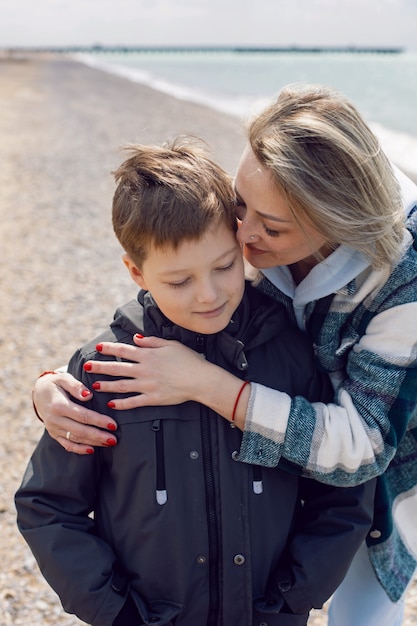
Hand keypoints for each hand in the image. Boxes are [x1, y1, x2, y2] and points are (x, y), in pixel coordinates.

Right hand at [33, 372, 117, 453]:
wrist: (39, 392)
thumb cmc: (56, 383)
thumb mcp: (64, 378)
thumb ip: (76, 386)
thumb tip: (88, 395)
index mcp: (58, 405)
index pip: (82, 415)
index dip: (98, 421)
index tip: (113, 424)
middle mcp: (54, 419)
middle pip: (80, 430)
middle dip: (98, 436)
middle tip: (114, 439)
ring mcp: (53, 428)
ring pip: (75, 439)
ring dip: (93, 442)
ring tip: (109, 443)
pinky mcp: (54, 434)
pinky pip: (66, 444)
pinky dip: (79, 449)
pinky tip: (92, 450)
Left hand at [87, 336, 248, 428]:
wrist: (200, 379)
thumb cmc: (189, 360)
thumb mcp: (171, 345)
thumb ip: (151, 341)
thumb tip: (136, 338)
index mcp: (148, 355)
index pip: (124, 350)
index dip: (110, 349)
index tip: (98, 347)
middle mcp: (144, 370)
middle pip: (117, 368)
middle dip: (100, 367)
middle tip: (86, 366)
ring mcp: (147, 385)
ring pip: (121, 385)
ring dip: (106, 386)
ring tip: (93, 386)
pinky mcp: (153, 399)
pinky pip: (133, 402)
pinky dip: (121, 404)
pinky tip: (111, 404)